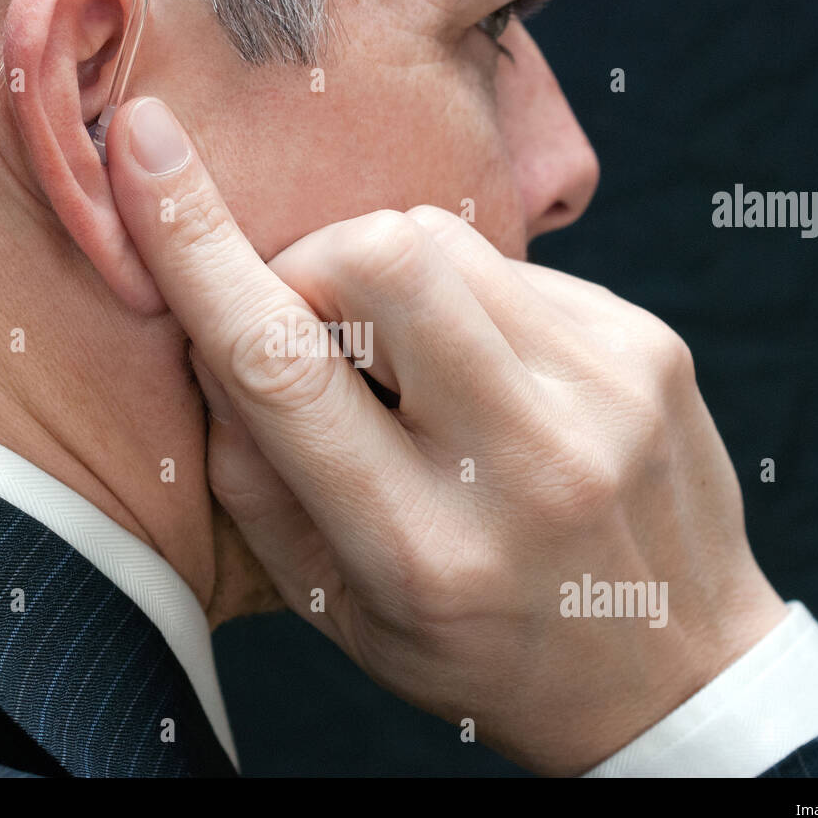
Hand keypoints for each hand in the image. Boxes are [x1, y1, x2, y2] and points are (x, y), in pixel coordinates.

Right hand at [106, 97, 787, 774]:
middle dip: (315, 264)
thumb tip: (214, 335)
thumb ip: (254, 479)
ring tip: (418, 371)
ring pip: (445, 240)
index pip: (282, 368)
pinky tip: (493, 378)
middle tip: (321, 328)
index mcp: (420, 551)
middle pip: (383, 257)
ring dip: (392, 284)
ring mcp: (605, 394)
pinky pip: (514, 266)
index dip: (197, 247)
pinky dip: (470, 303)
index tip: (144, 144)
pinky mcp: (650, 348)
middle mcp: (525, 465)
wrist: (674, 672)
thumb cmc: (482, 648)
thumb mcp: (339, 609)